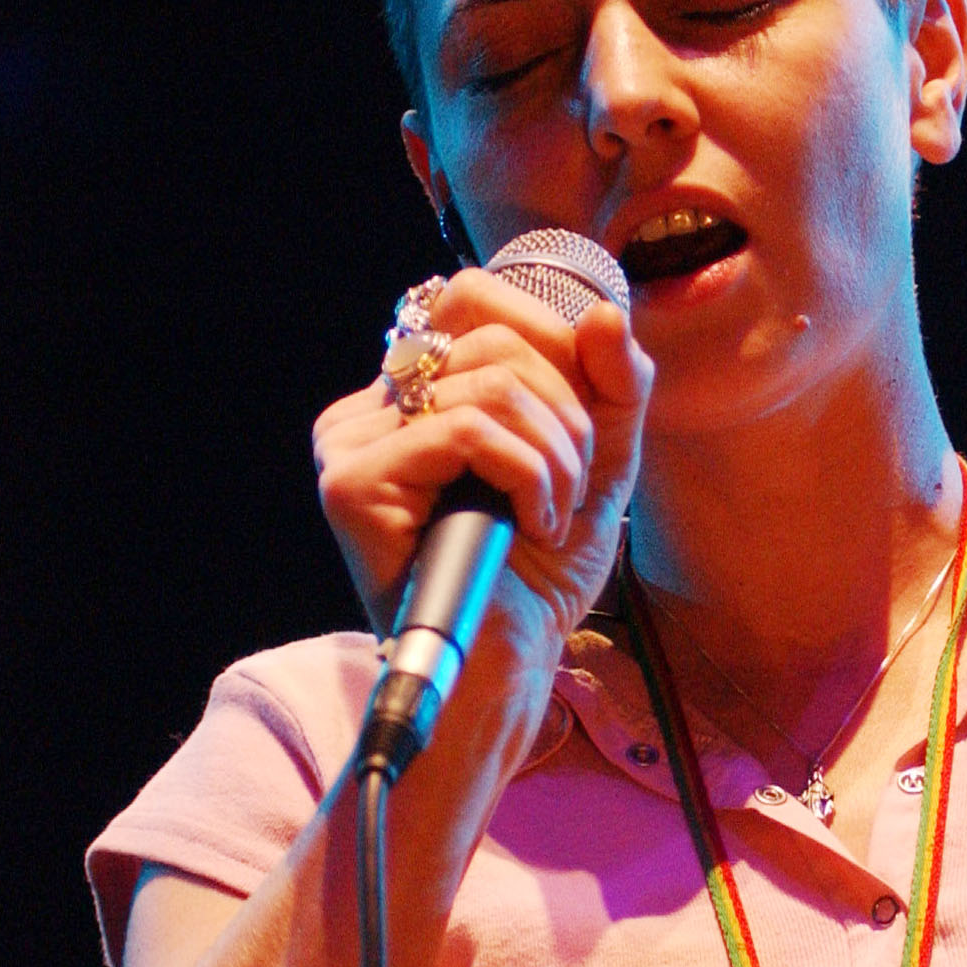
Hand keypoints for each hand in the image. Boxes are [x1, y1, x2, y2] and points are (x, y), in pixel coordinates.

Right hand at [312, 268, 651, 659]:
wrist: (509, 666)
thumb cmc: (540, 573)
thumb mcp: (597, 463)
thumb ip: (613, 386)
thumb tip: (607, 313)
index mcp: (417, 395)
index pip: (474, 300)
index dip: (551, 338)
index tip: (584, 422)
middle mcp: (373, 408)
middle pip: (493, 338)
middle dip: (568, 413)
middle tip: (571, 491)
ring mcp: (353, 442)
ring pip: (490, 384)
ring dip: (555, 457)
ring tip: (551, 517)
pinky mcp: (354, 482)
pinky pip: (467, 432)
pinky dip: (526, 477)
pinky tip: (531, 527)